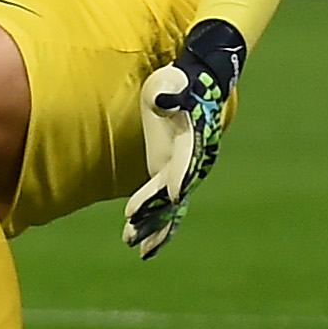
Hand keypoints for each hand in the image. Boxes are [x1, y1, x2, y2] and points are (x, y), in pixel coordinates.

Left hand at [121, 19, 248, 259]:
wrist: (193, 88)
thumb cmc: (180, 83)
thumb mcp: (171, 81)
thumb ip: (169, 93)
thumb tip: (162, 98)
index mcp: (193, 138)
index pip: (187, 159)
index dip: (181, 176)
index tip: (175, 195)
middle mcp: (191, 161)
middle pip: (174, 188)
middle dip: (155, 208)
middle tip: (134, 226)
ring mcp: (181, 172)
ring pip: (169, 205)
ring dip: (153, 225)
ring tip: (135, 246)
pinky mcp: (170, 176)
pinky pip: (166, 206)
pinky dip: (157, 226)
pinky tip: (144, 247)